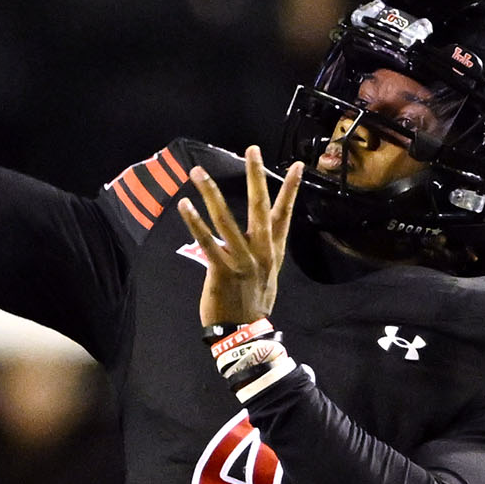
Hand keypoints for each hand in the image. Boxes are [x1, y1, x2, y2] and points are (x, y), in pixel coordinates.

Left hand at [179, 144, 303, 327]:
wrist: (246, 334)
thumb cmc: (253, 305)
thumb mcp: (267, 277)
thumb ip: (263, 254)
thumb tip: (261, 240)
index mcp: (273, 251)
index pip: (285, 214)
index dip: (291, 190)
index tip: (299, 166)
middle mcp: (261, 252)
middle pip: (259, 207)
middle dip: (256, 176)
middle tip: (251, 149)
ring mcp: (242, 261)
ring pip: (226, 220)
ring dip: (211, 193)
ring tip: (198, 173)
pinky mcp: (221, 271)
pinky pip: (207, 242)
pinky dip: (195, 222)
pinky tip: (185, 206)